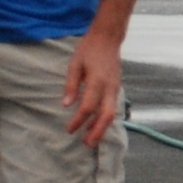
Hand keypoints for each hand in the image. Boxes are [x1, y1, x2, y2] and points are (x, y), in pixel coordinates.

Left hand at [62, 29, 126, 144]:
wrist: (108, 38)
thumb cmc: (88, 50)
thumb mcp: (75, 65)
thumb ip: (71, 86)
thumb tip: (66, 105)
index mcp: (96, 81)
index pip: (87, 107)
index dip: (78, 120)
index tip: (69, 129)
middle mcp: (109, 87)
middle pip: (105, 116)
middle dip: (96, 132)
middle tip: (86, 144)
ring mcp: (115, 88)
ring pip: (112, 114)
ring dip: (102, 128)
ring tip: (91, 139)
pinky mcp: (116, 88)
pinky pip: (113, 108)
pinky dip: (105, 119)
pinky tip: (97, 125)